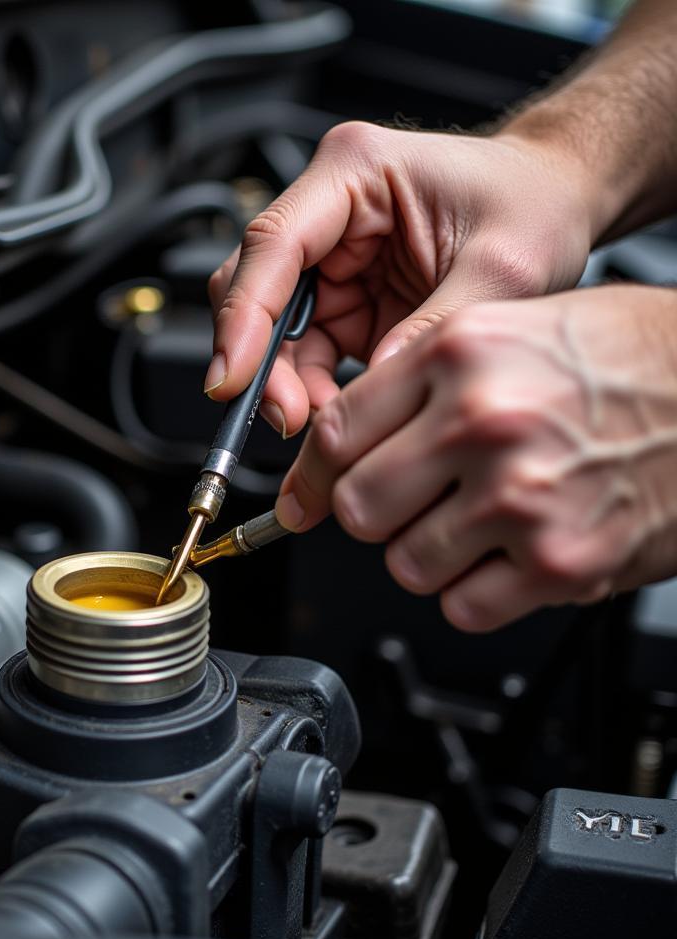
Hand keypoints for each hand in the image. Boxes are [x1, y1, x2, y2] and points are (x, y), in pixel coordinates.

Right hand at [205, 120, 595, 437]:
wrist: (557, 206)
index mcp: (354, 172)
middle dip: (260, 360)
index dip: (244, 316)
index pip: (273, 244)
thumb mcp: (505, 267)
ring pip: (273, 331)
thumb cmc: (534, 205)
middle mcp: (329, 212)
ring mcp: (331, 259)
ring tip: (322, 422)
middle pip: (257, 290)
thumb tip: (374, 393)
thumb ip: (437, 325)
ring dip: (286, 383)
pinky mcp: (342, 299)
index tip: (231, 379)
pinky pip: (304, 352)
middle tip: (288, 417)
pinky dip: (310, 389)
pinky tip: (336, 412)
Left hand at [273, 285, 676, 631]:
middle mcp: (484, 421)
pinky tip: (510, 553)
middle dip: (374, 513)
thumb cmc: (632, 359)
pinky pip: (462, 606)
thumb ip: (423, 382)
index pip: (338, 431)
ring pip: (405, 562)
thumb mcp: (516, 328)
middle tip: (409, 502)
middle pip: (357, 506)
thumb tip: (344, 440)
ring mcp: (521, 498)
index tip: (311, 493)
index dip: (316, 472)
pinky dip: (475, 591)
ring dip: (429, 553)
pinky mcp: (560, 563)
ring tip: (479, 521)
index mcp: (463, 353)